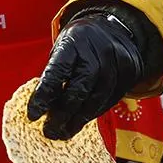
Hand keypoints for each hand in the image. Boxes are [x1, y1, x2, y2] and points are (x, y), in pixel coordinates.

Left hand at [28, 13, 144, 139]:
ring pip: (96, 99)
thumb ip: (54, 75)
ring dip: (78, 120)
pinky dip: (93, 113)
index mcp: (73, 43)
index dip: (44, 96)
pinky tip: (81, 121)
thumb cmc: (78, 44)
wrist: (112, 28)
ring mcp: (115, 62)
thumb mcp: (62, 50)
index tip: (33, 115)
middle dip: (62, 115)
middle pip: (79, 90)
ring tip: (63, 133)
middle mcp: (96, 52)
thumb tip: (42, 109)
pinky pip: (110, 100)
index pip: (57, 72)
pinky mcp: (129, 73)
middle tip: (49, 131)